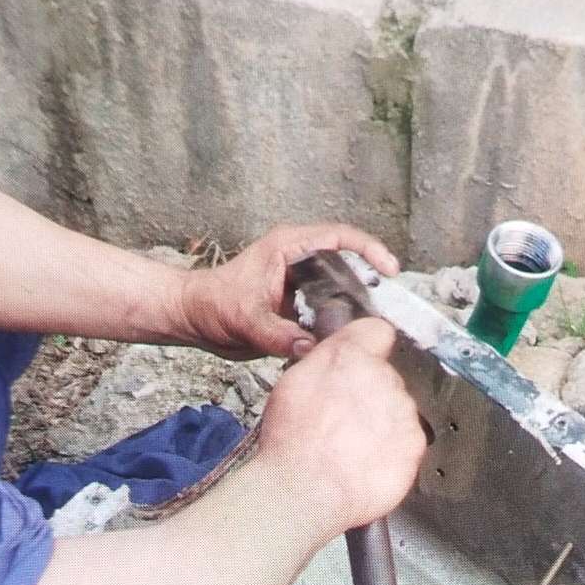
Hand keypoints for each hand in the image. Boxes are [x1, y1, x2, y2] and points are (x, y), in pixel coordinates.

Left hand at [176, 223, 399, 360]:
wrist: (194, 318)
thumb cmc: (212, 305)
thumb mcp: (244, 320)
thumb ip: (278, 334)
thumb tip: (311, 347)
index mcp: (289, 247)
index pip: (339, 237)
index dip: (369, 249)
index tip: (389, 269)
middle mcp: (300, 259)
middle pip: (348, 261)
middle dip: (371, 281)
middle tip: (390, 305)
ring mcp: (301, 281)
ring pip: (342, 286)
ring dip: (359, 303)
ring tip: (376, 323)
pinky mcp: (299, 302)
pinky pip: (329, 308)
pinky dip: (342, 320)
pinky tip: (352, 336)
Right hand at [256, 317, 425, 536]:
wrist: (305, 491)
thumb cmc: (292, 442)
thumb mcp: (293, 383)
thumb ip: (325, 360)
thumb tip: (339, 352)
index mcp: (350, 357)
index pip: (377, 331)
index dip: (368, 346)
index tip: (362, 359)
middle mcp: (383, 377)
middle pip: (385, 376)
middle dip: (369, 393)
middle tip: (342, 420)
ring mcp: (403, 412)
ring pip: (397, 410)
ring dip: (381, 424)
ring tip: (350, 447)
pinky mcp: (414, 444)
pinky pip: (407, 441)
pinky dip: (391, 452)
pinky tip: (364, 463)